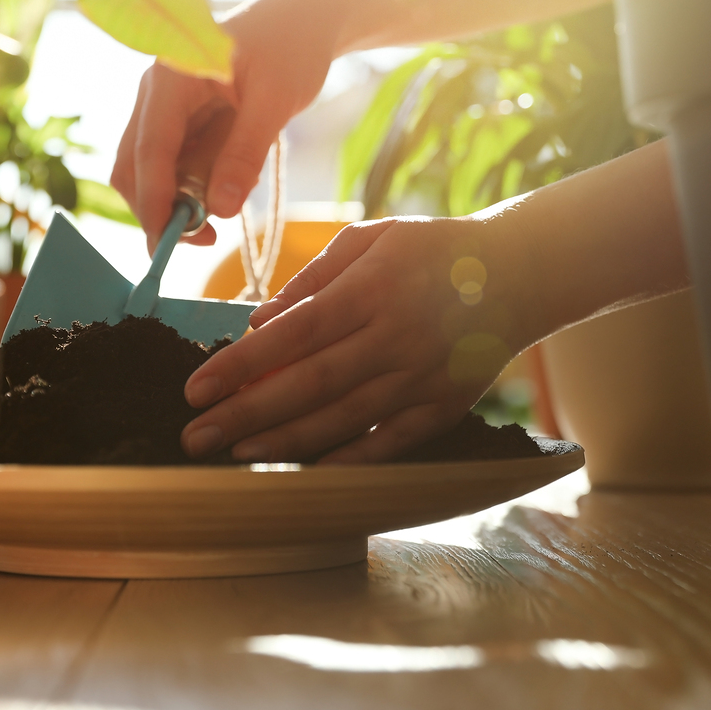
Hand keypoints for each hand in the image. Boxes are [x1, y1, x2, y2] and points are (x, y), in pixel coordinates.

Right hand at [111, 0, 338, 251]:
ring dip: (176, 201)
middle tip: (203, 240)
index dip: (153, 200)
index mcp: (170, 77)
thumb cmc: (291, 46)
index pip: (149, 150)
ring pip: (150, 169)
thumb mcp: (277, 100)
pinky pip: (175, 164)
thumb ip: (246, 152)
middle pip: (134, 165)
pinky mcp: (181, 120)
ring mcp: (164, 107)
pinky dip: (192, 187)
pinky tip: (230, 184)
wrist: (301, 17)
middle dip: (159, 208)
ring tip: (222, 217)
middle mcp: (156, 93)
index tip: (165, 242)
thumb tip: (218, 210)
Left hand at [179, 213, 542, 463]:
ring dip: (283, 441)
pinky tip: (304, 469)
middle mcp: (396, 337)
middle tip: (194, 436)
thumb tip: (259, 323)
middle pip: (309, 384)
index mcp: (373, 289)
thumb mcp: (371, 239)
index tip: (195, 388)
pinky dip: (346, 460)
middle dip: (245, 413)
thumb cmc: (432, 251)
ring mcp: (421, 378)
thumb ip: (313, 280)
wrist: (517, 275)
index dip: (240, 365)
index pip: (293, 334)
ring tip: (235, 452)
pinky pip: (388, 444)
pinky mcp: (443, 408)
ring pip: (342, 419)